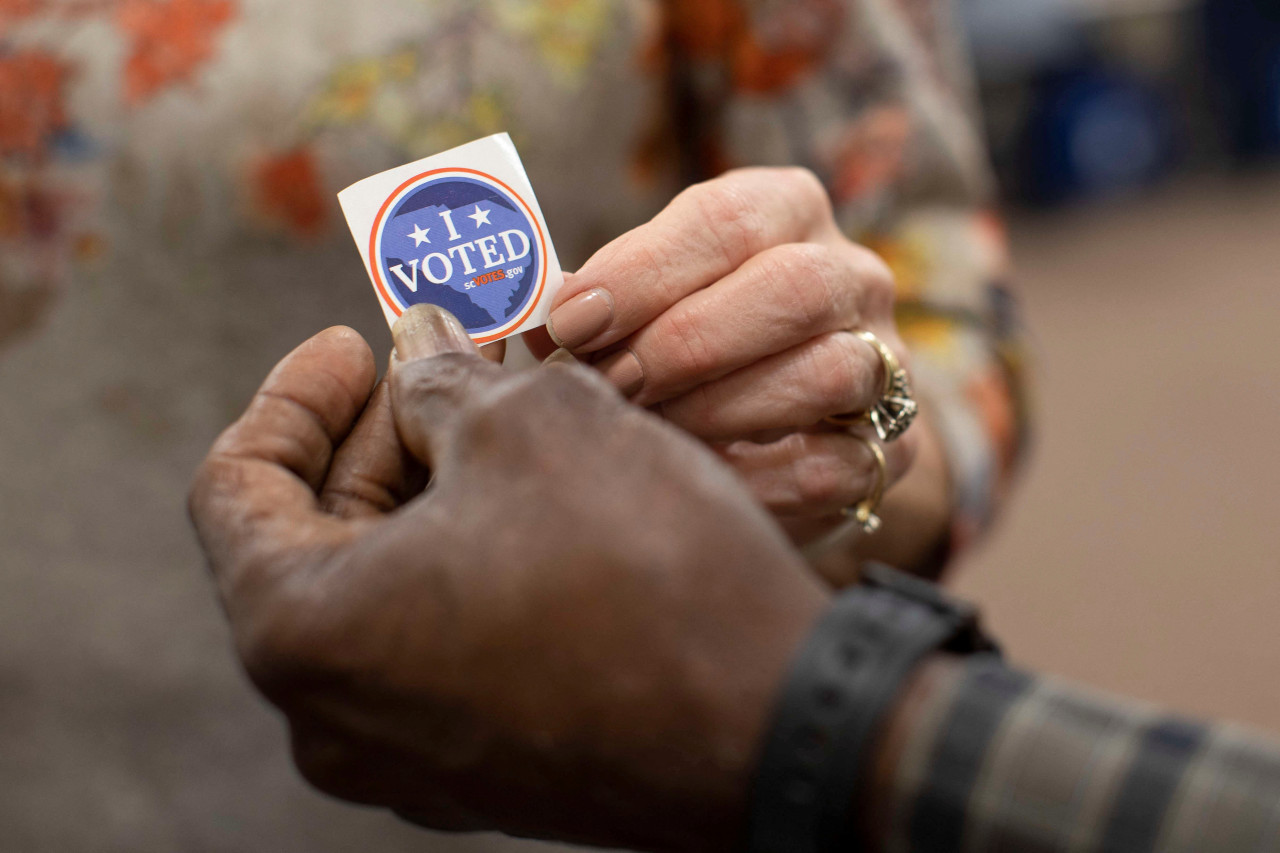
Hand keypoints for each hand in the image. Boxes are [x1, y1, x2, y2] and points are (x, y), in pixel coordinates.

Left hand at [189, 305, 829, 851]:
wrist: (779, 723)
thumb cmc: (642, 567)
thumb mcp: (532, 421)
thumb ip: (444, 377)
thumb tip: (420, 350)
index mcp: (305, 632)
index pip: (237, 488)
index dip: (294, 395)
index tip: (354, 342)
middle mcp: (339, 718)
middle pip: (319, 539)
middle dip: (382, 437)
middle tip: (448, 366)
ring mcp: (417, 758)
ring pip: (393, 592)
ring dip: (434, 495)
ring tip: (504, 420)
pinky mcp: (493, 770)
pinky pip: (450, 643)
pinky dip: (473, 561)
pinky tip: (541, 500)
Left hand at [526, 168, 922, 558]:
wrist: (790, 430)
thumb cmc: (693, 346)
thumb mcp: (651, 301)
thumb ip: (598, 301)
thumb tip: (509, 317)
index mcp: (788, 212)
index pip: (727, 217)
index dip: (644, 270)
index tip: (570, 322)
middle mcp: (852, 276)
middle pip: (792, 288)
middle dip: (686, 341)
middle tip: (610, 384)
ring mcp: (884, 363)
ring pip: (825, 372)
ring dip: (719, 408)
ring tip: (650, 431)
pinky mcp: (893, 448)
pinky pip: (833, 465)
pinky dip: (756, 478)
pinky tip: (699, 479)